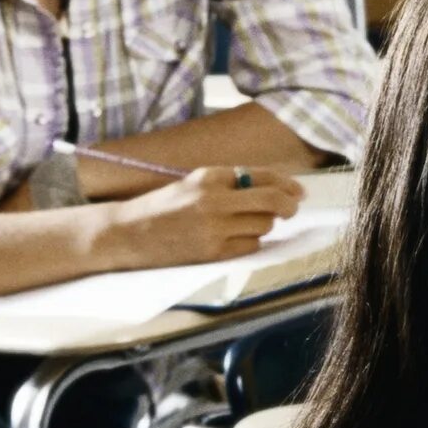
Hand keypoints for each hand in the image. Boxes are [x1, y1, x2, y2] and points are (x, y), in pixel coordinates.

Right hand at [97, 166, 302, 268]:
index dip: (287, 184)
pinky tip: (234, 238)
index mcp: (209, 176)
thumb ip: (229, 184)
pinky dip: (250, 242)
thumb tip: (276, 189)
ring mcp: (215, 227)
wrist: (128, 234)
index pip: (262, 176)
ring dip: (264, 225)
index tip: (299, 191)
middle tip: (293, 209)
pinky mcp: (214, 252)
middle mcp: (214, 199)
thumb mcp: (193, 184)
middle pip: (272, 201)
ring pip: (264, 225)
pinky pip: (251, 245)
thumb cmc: (163, 208)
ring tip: (243, 224)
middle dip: (289, 205)